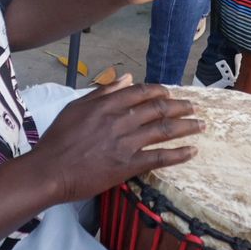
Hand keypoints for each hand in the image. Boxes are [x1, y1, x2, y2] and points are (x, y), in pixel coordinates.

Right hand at [30, 78, 202, 205]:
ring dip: (186, 126)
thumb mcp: (75, 107)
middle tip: (193, 107)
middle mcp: (120, 120)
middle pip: (158, 108)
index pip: (141, 92)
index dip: (159, 91)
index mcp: (107, 105)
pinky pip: (159, 157)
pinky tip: (192, 151)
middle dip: (180, 106)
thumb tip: (126, 78)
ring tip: (200, 125)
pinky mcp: (128, 165)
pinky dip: (178, 154)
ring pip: (163, 130)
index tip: (170, 92)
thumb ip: (102, 91)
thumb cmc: (58, 140)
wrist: (50, 171)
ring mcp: (125, 143)